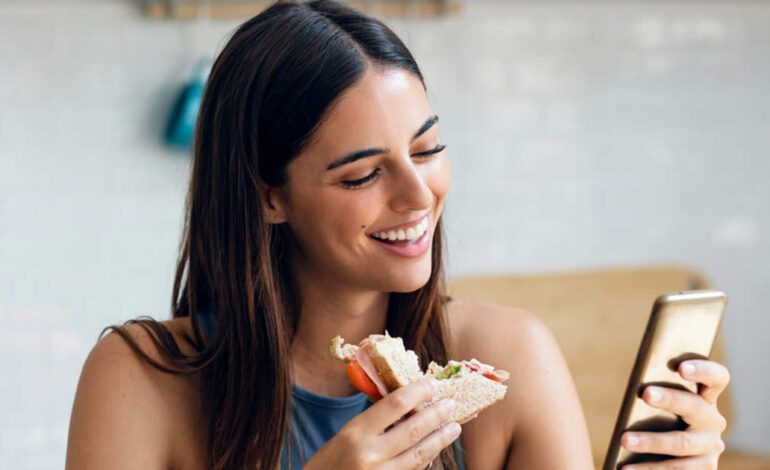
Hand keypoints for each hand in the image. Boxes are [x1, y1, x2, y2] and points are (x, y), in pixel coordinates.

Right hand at [304, 377, 461, 469]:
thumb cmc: (327, 465)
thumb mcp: (343, 437)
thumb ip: (372, 423)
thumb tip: (406, 404)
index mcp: (355, 434)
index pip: (394, 404)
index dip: (418, 391)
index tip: (432, 384)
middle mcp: (370, 455)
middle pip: (413, 429)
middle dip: (436, 414)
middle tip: (451, 403)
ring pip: (419, 454)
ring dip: (439, 439)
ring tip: (453, 427)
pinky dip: (425, 459)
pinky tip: (434, 449)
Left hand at [619, 359, 729, 468]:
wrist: (670, 456)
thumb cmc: (659, 419)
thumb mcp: (662, 405)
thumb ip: (655, 391)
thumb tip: (635, 384)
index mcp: (705, 398)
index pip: (716, 378)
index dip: (703, 370)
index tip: (681, 368)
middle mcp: (712, 422)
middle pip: (694, 407)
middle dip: (669, 399)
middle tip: (645, 393)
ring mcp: (710, 448)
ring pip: (681, 442)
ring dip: (651, 441)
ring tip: (624, 440)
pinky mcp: (703, 469)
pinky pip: (676, 469)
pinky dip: (648, 468)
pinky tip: (625, 468)